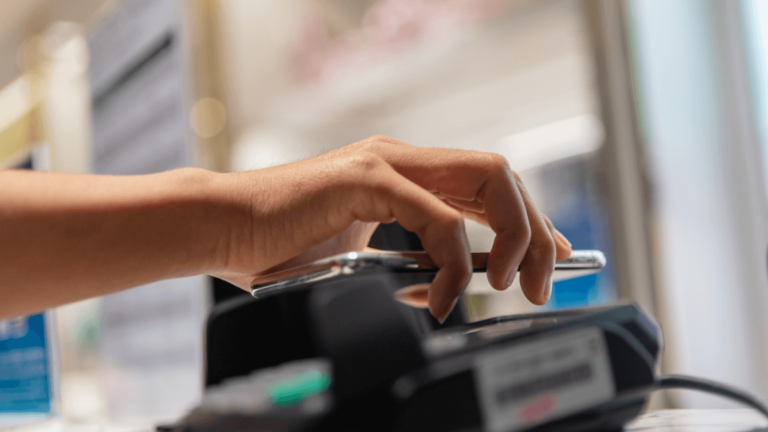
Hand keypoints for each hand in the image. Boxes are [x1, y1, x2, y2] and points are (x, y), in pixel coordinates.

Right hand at [209, 136, 571, 321]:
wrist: (223, 228)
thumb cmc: (281, 244)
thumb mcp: (362, 257)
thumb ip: (404, 262)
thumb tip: (443, 287)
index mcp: (403, 174)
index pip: (486, 184)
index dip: (528, 219)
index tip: (551, 256)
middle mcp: (402, 159)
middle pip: (500, 176)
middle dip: (534, 230)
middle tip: (536, 281)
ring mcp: (386, 164)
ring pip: (486, 181)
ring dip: (511, 237)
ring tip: (505, 285)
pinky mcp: (366, 180)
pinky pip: (437, 219)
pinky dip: (454, 263)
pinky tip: (441, 296)